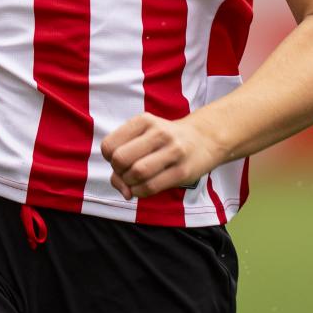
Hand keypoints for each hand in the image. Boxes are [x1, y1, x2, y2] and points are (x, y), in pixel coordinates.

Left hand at [100, 112, 225, 199]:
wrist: (203, 140)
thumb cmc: (164, 141)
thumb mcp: (143, 136)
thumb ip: (124, 157)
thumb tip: (121, 188)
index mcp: (144, 121)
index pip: (109, 146)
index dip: (109, 159)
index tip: (120, 160)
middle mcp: (159, 133)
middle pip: (121, 159)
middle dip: (118, 173)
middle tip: (126, 174)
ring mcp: (173, 151)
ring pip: (136, 173)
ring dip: (129, 184)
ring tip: (134, 182)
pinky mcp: (182, 171)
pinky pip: (151, 187)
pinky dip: (139, 192)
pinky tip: (142, 188)